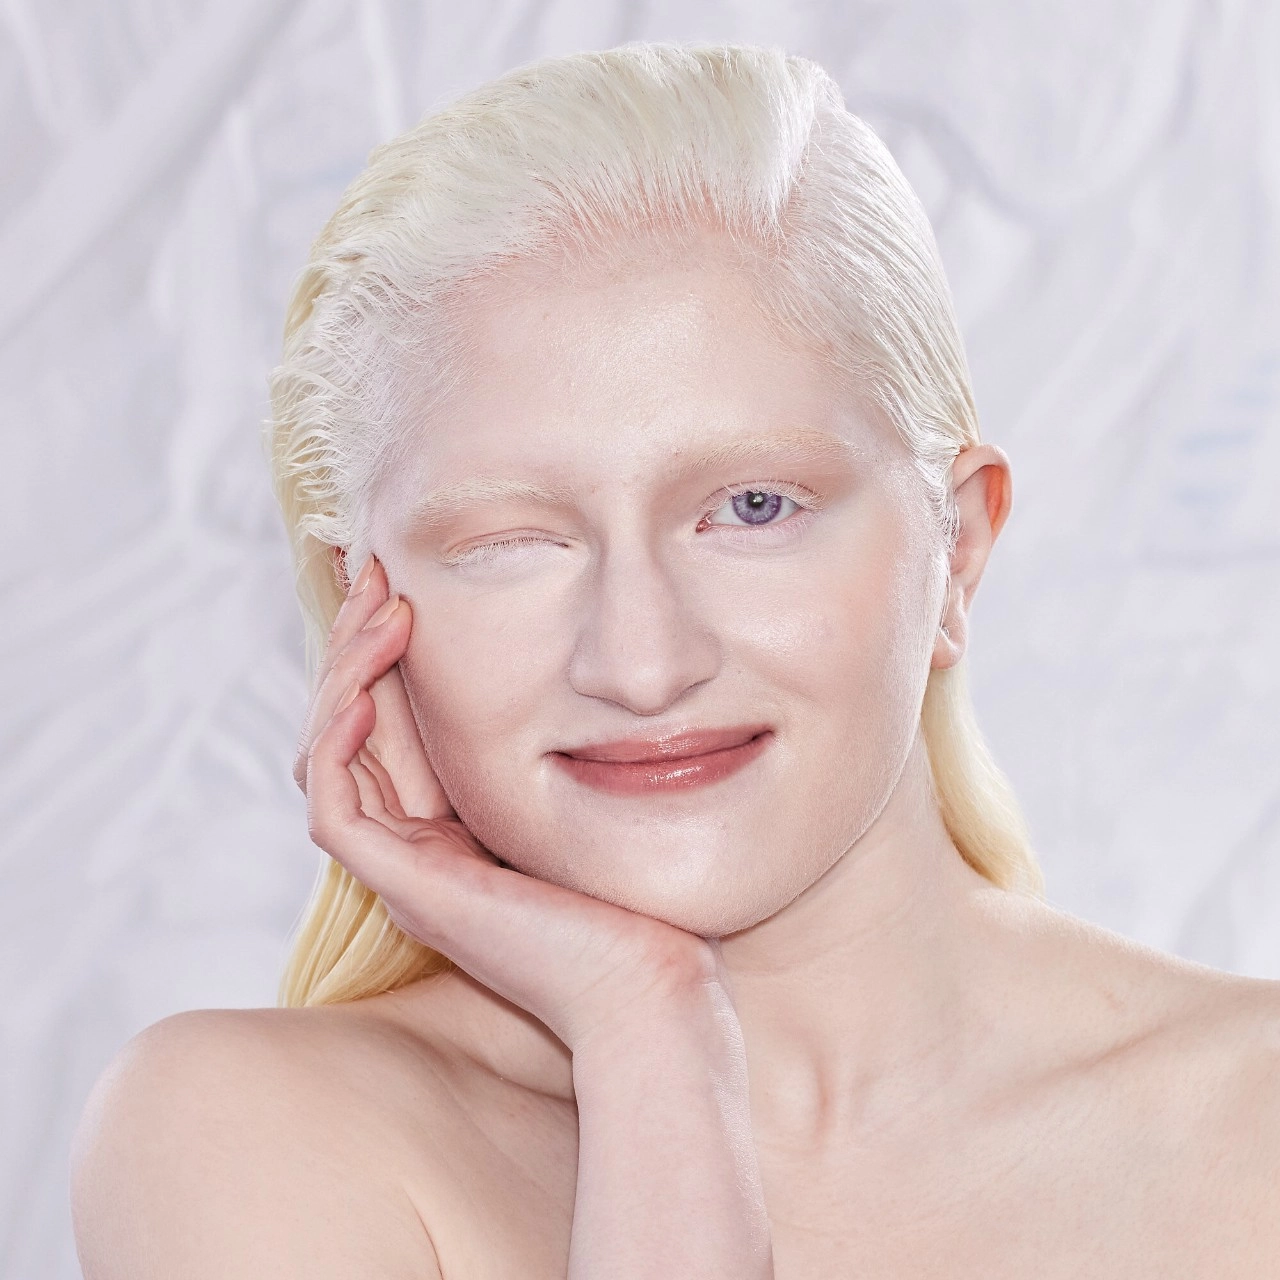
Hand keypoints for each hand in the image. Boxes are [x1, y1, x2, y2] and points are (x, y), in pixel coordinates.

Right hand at [294, 553, 723, 1049]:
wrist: (649, 984)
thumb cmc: (633, 896)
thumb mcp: (581, 792)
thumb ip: (552, 744)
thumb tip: (565, 665)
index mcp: (448, 824)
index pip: (385, 725)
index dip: (381, 653)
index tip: (403, 584)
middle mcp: (415, 844)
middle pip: (347, 731)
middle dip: (355, 647)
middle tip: (378, 576)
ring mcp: (406, 871)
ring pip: (329, 760)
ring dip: (344, 677)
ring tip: (383, 612)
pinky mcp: (407, 889)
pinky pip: (334, 811)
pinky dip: (338, 744)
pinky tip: (371, 688)